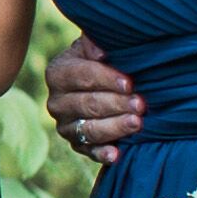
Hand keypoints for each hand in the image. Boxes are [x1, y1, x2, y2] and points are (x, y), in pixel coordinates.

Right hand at [42, 34, 143, 158]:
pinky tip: (117, 154)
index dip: (106, 79)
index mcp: (57, 74)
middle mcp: (56, 102)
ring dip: (114, 127)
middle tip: (140, 104)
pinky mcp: (76, 145)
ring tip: (137, 123)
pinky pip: (88, 151)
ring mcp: (65, 126)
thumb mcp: (95, 48)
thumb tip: (101, 51)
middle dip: (116, 104)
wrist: (98, 86)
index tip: (129, 82)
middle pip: (87, 104)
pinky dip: (102, 154)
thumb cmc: (102, 62)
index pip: (81, 76)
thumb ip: (94, 43)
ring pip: (89, 129)